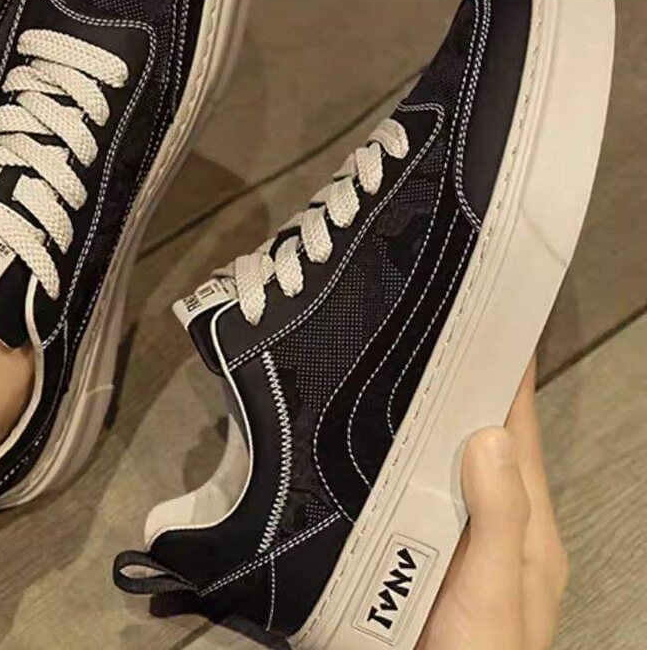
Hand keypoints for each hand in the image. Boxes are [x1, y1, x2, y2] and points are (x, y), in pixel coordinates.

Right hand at [416, 358, 568, 649]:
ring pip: (453, 458)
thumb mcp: (494, 594)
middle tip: (436, 332)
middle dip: (468, 384)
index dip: (508, 375)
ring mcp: (466, 535)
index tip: (490, 322)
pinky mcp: (431, 546)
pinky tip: (387, 435)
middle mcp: (501, 523)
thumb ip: (497, 520)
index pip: (519, 430)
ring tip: (409, 367)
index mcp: (527, 526)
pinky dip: (413, 452)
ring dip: (438, 414)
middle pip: (487, 437)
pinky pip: (426, 485)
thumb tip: (490, 436)